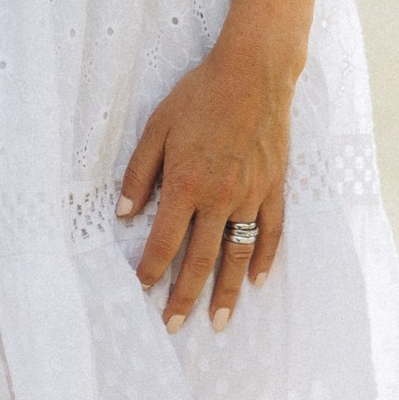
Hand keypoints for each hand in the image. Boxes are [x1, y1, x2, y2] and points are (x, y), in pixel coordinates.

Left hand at [117, 0, 323, 329]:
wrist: (252, 73)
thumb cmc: (199, 96)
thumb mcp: (156, 127)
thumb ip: (139, 173)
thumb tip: (123, 213)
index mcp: (186, 184)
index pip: (164, 241)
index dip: (151, 270)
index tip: (141, 291)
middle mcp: (219, 198)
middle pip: (200, 259)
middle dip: (184, 296)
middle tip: (173, 326)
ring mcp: (251, 196)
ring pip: (238, 255)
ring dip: (227, 292)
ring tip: (219, 321)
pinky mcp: (274, 188)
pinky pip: (271, 233)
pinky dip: (265, 259)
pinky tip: (258, 281)